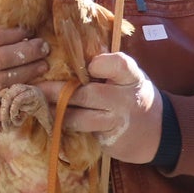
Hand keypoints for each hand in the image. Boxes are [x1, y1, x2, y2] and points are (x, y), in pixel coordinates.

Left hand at [24, 53, 162, 163]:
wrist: (157, 132)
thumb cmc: (132, 95)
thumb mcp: (129, 78)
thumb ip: (107, 68)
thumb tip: (67, 53)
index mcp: (131, 77)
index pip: (116, 64)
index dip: (98, 64)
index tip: (86, 66)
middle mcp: (125, 98)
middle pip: (87, 94)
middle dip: (57, 91)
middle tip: (36, 87)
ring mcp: (117, 121)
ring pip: (80, 117)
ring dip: (57, 112)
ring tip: (38, 105)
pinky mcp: (109, 140)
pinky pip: (81, 132)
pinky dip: (65, 126)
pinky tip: (52, 120)